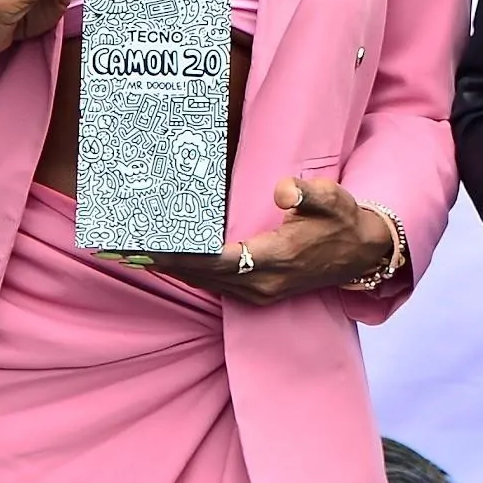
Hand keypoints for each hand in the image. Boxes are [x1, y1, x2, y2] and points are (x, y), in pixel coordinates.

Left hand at [151, 178, 395, 305]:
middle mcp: (261, 284)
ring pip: (202, 281)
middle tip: (119, 247)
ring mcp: (258, 292)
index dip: (181, 254)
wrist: (363, 254)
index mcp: (275, 261)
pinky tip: (164, 257)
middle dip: (160, 261)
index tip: (148, 246)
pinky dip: (186, 270)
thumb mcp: (335, 201)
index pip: (216, 260)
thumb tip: (284, 190)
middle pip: (199, 275)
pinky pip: (211, 282)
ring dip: (168, 267)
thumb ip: (311, 195)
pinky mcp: (256, 291)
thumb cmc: (344, 223)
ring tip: (130, 252)